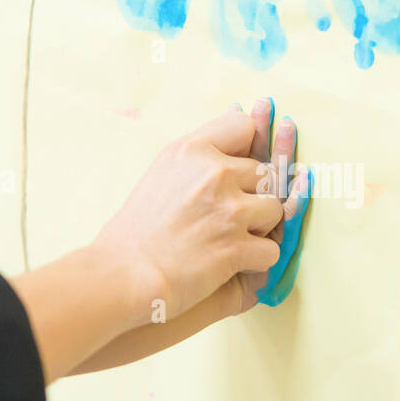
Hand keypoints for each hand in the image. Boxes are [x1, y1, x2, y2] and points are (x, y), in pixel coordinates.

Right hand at [93, 105, 283, 321]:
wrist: (124, 273)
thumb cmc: (139, 229)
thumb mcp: (163, 172)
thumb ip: (199, 157)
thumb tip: (237, 132)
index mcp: (192, 150)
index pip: (243, 127)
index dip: (246, 151)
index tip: (236, 172)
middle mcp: (214, 173)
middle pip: (265, 174)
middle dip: (252, 197)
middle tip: (226, 218)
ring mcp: (228, 210)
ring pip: (274, 210)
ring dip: (259, 229)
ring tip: (230, 239)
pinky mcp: (236, 246)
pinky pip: (270, 249)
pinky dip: (256, 261)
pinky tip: (232, 263)